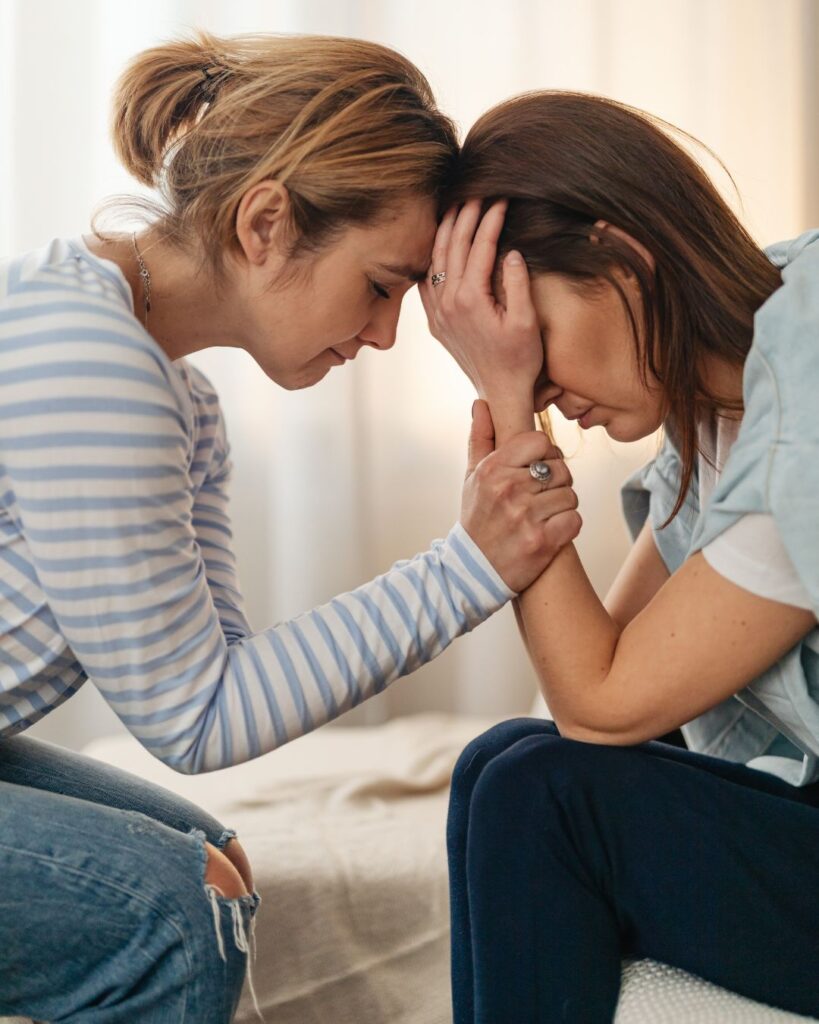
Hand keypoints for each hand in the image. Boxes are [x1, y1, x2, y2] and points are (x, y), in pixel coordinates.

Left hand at [419, 199, 544, 435]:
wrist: (502, 392)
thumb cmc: (520, 360)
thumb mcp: (526, 321)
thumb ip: (517, 284)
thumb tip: (510, 252)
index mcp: (470, 300)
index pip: (480, 247)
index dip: (491, 219)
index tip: (501, 197)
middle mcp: (448, 304)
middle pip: (454, 247)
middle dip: (465, 215)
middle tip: (476, 191)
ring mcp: (438, 313)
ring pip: (436, 260)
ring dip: (446, 231)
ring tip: (456, 207)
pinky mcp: (436, 321)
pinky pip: (427, 282)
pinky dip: (433, 258)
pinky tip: (439, 244)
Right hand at [460, 401, 580, 592]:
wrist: (472, 572)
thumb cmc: (477, 520)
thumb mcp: (471, 478)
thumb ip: (481, 438)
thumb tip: (481, 403)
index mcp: (493, 469)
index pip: (541, 441)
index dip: (544, 455)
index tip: (534, 471)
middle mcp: (509, 489)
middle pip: (561, 468)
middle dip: (555, 483)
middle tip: (538, 498)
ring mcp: (526, 516)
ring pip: (570, 494)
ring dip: (561, 506)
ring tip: (541, 517)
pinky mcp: (543, 542)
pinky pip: (574, 520)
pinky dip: (567, 527)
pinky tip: (549, 532)